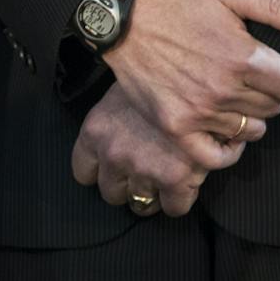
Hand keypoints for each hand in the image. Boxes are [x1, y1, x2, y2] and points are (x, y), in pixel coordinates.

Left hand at [72, 82, 244, 215]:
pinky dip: (179, 200)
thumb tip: (125, 132)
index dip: (99, 173)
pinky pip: (173, 208)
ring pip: (139, 204)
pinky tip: (187, 185)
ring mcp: (143, 170)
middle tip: (143, 174)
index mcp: (96, 132)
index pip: (83, 172)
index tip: (111, 171)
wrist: (196, 73)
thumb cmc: (160, 74)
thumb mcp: (125, 91)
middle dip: (126, 186)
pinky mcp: (176, 180)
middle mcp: (113, 154)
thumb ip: (117, 120)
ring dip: (151, 195)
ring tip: (164, 181)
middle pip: (110, 192)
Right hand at [102, 0, 279, 165]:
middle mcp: (224, 88)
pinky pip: (215, 156)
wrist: (124, 24)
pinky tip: (224, 133)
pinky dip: (227, 150)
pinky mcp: (176, 127)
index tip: (273, 72)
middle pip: (273, 109)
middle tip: (248, 83)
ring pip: (250, 130)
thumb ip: (276, 6)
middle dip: (267, 96)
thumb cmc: (179, 5)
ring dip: (247, 118)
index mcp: (243, 56)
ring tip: (231, 101)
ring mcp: (199, 111)